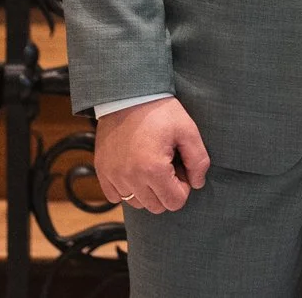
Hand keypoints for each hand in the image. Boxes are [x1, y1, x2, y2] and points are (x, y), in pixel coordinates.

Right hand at [92, 97, 211, 213]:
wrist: (127, 94)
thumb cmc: (160, 111)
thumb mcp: (188, 130)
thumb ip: (199, 160)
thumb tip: (197, 183)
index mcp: (153, 170)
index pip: (175, 202)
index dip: (183, 186)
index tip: (179, 166)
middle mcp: (131, 178)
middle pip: (156, 207)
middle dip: (166, 190)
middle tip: (166, 165)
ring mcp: (113, 175)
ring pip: (136, 203)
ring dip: (146, 191)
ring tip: (149, 164)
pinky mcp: (102, 170)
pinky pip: (115, 196)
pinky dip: (126, 188)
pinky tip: (133, 168)